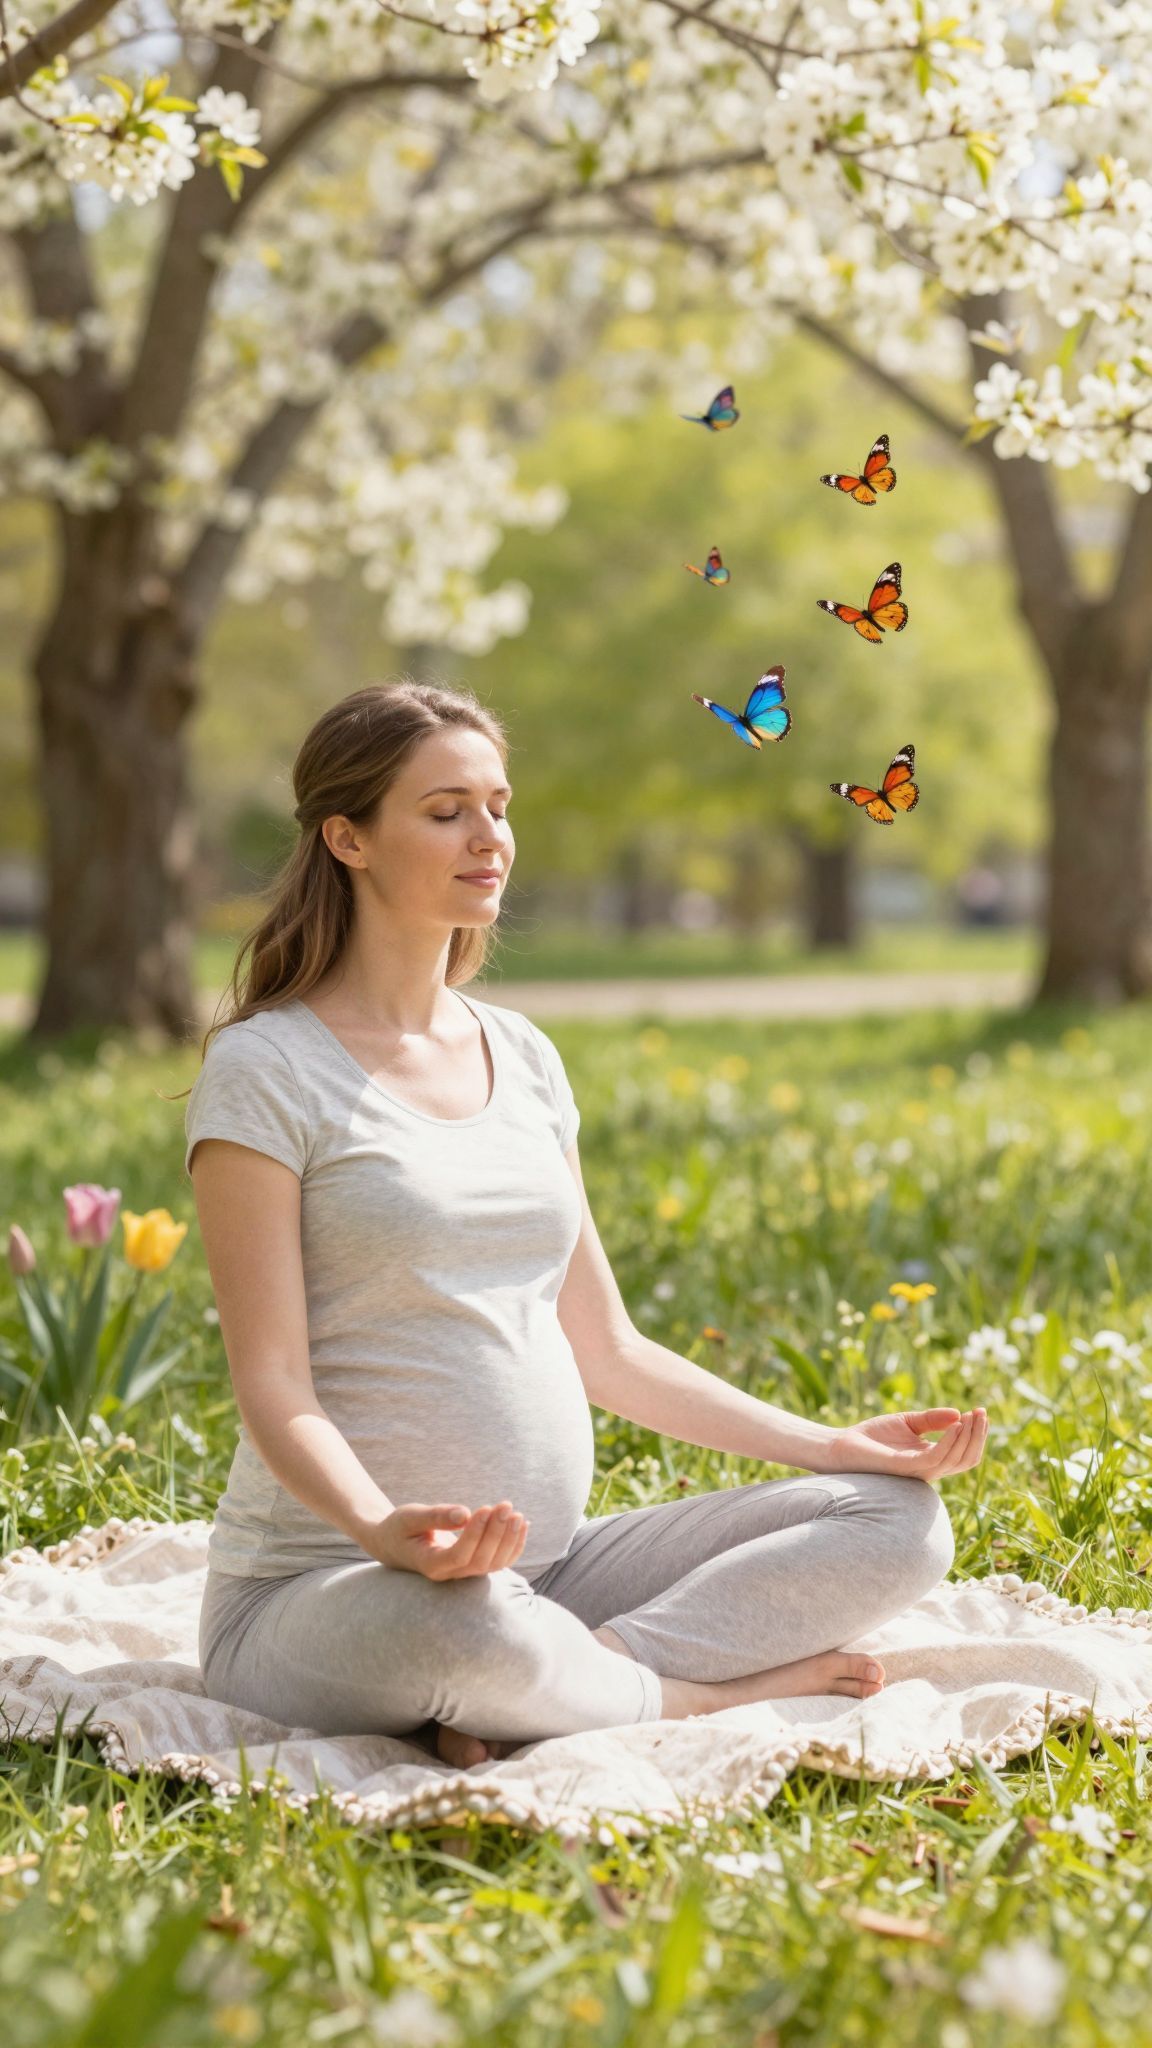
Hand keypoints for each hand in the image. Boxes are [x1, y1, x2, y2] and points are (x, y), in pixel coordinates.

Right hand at [370, 1499, 529, 1578]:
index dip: (475, 1534)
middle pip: (480, 1561)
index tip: (485, 1507)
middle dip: (497, 1533)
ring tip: (516, 1514)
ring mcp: (462, 1574)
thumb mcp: (410, 1517)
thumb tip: (464, 1514)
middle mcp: (448, 1574)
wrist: (395, 1544)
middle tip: (506, 1505)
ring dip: (509, 1539)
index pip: (459, 1556)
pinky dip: (514, 1546)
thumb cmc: (400, 1527)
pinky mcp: (472, 1566)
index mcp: (430, 1564)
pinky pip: (498, 1562)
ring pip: (493, 1564)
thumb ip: (436, 1516)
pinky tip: (523, 1524)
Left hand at [827, 1407, 987, 1482]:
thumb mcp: (909, 1422)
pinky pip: (935, 1459)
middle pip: (967, 1459)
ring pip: (956, 1460)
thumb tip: (959, 1413)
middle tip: (982, 1412)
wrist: (842, 1445)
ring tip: (971, 1416)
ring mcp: (918, 1471)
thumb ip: (933, 1419)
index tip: (981, 1411)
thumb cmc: (873, 1436)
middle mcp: (929, 1469)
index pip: (965, 1453)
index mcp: (932, 1459)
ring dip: (968, 1437)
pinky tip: (956, 1425)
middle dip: (979, 1436)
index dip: (977, 1434)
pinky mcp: (905, 1468)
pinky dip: (949, 1442)